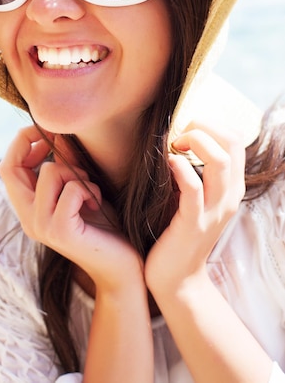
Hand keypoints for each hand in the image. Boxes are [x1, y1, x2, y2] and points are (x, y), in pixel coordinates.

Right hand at [0, 125, 142, 292]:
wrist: (122, 266)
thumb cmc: (102, 224)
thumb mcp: (80, 187)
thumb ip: (66, 163)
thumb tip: (57, 133)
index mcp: (28, 207)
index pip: (7, 167)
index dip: (22, 142)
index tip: (45, 131)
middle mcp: (27, 218)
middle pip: (13, 167)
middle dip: (42, 147)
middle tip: (68, 150)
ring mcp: (41, 226)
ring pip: (49, 171)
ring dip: (76, 172)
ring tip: (89, 191)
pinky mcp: (60, 231)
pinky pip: (70, 190)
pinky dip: (87, 189)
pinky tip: (95, 204)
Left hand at [145, 120, 245, 296]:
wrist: (175, 278)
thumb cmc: (178, 230)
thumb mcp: (196, 197)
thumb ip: (196, 172)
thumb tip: (178, 138)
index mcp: (231, 187)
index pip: (236, 140)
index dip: (212, 125)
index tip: (186, 131)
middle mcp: (229, 196)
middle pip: (232, 143)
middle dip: (205, 126)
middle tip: (180, 135)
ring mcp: (213, 210)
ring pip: (219, 161)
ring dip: (195, 142)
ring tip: (175, 146)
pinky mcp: (193, 223)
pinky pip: (193, 188)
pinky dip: (180, 168)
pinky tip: (168, 162)